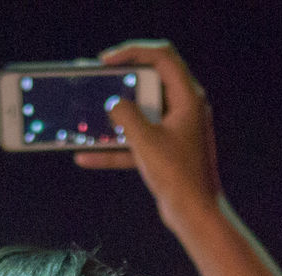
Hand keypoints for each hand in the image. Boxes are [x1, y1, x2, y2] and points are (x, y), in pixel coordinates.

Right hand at [74, 41, 221, 225]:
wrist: (196, 218)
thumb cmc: (179, 178)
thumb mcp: (146, 141)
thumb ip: (126, 115)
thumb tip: (113, 105)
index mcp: (188, 99)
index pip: (162, 57)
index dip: (133, 52)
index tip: (106, 61)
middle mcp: (184, 110)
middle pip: (148, 83)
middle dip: (118, 83)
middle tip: (93, 80)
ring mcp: (174, 132)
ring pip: (139, 115)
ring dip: (113, 116)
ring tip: (85, 111)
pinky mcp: (165, 153)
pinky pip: (136, 143)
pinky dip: (114, 148)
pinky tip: (85, 156)